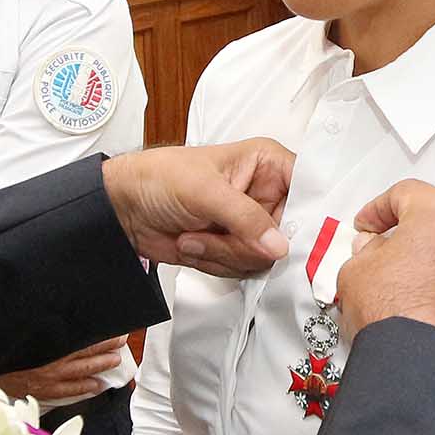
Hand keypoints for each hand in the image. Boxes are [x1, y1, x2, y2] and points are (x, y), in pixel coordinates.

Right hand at [0, 336, 128, 403]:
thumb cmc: (4, 350)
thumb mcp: (23, 334)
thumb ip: (42, 328)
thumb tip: (58, 316)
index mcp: (50, 343)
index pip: (81, 336)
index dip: (98, 332)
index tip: (113, 327)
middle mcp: (53, 358)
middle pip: (86, 351)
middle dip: (106, 346)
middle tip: (123, 340)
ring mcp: (50, 376)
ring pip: (82, 370)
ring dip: (101, 365)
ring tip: (116, 360)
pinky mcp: (44, 390)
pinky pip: (70, 390)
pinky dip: (85, 387)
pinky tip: (98, 385)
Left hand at [102, 139, 292, 276]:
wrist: (125, 208)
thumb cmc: (159, 178)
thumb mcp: (205, 191)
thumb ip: (245, 218)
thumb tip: (279, 245)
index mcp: (268, 164)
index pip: (310, 189)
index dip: (310, 215)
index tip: (293, 234)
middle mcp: (266, 195)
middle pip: (290, 234)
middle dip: (248, 243)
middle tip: (219, 233)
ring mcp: (251, 225)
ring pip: (265, 258)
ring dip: (224, 254)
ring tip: (194, 233)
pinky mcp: (235, 248)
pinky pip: (245, 270)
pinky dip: (215, 263)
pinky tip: (192, 242)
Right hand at [335, 179, 434, 354]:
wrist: (424, 363)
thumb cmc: (395, 311)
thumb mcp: (356, 269)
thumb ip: (365, 250)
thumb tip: (372, 251)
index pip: (404, 194)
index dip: (377, 209)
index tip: (365, 225)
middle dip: (407, 230)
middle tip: (380, 246)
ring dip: (427, 257)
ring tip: (398, 277)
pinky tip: (419, 298)